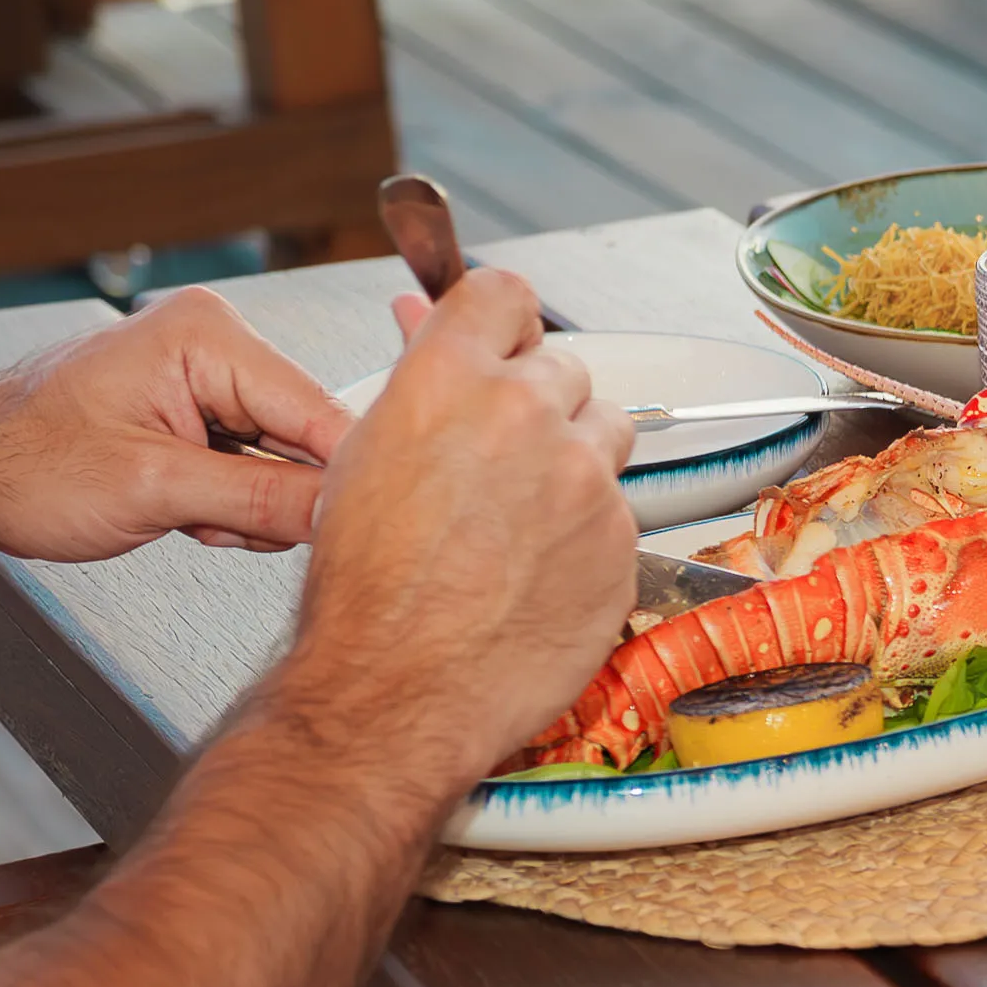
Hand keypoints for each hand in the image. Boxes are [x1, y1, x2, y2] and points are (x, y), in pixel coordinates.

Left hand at [0, 287, 354, 562]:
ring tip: (183, 514)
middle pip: (308, 437)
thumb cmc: (22, 464)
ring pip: (285, 461)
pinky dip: (230, 503)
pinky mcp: (200, 412)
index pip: (322, 409)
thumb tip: (343, 512)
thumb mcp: (152, 489)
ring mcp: (208, 378)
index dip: (340, 477)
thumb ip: (262, 499)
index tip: (346, 529)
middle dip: (276, 497)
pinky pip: (256, 466)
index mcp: (208, 334)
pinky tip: (183, 509)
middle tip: (214, 521)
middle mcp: (214, 344)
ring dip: (249, 507)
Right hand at [272, 270, 633, 795]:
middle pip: (562, 368)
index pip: (502, 294)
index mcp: (447, 380)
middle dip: (538, 405)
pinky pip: (622, 512)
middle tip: (497, 465)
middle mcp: (525, 415)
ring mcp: (585, 478)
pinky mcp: (623, 538)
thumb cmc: (364, 594)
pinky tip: (538, 570)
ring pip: (606, 432)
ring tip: (517, 522)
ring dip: (574, 462)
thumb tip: (424, 323)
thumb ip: (413, 379)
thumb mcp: (362, 459)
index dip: (501, 323)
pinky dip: (591, 532)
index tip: (502, 346)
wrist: (394, 692)